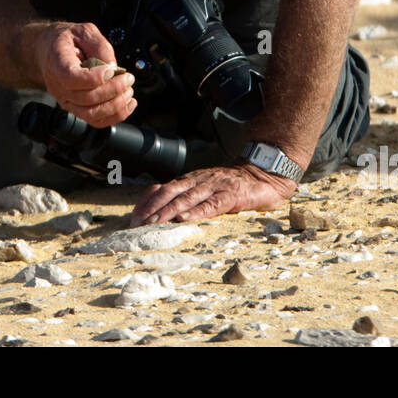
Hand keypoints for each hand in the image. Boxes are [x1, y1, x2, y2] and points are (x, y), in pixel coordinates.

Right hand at [34, 21, 136, 127]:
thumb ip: (99, 47)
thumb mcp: (84, 31)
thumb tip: (114, 68)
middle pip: (86, 98)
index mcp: (57, 64)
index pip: (72, 78)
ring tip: (128, 91)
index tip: (111, 70)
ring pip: (91, 113)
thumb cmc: (66, 41)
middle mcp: (59, 87)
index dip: (94, 77)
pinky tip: (127, 104)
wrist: (49, 51)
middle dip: (113, 90)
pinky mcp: (76, 109)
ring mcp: (66, 101)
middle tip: (128, 78)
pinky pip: (95, 120)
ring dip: (116, 105)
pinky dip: (115, 116)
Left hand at [130, 163, 296, 225]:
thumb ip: (188, 196)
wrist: (263, 174)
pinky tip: (185, 219)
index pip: (163, 188)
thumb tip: (164, 212)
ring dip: (168, 211)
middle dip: (152, 208)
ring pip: (187, 198)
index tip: (134, 217)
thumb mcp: (206, 188)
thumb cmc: (233, 185)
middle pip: (170, 192)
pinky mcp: (231, 195)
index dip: (147, 202)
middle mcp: (200, 180)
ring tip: (155, 223)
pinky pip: (211, 204)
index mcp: (191, 180)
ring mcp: (215, 186)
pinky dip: (197, 212)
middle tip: (138, 224)